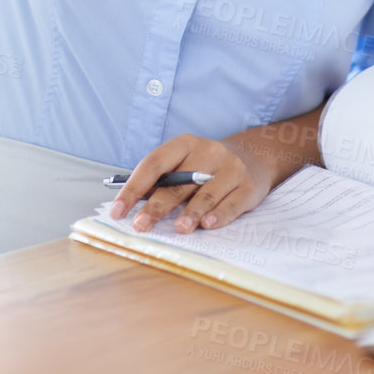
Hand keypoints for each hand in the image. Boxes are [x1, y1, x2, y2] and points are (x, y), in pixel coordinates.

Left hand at [108, 133, 272, 234]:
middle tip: (141, 225)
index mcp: (185, 144)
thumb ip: (164, 180)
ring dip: (190, 213)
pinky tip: (208, 224)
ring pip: (206, 193)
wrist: (255, 157)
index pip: (154, 164)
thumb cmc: (208, 165)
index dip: (134, 187)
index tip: (118, 210)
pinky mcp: (248, 186)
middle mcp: (208, 152)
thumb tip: (133, 205)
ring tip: (178, 229)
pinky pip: (232, 203)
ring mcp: (230, 168)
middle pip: (178, 182)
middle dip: (157, 206)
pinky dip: (219, 215)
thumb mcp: (186, 162)